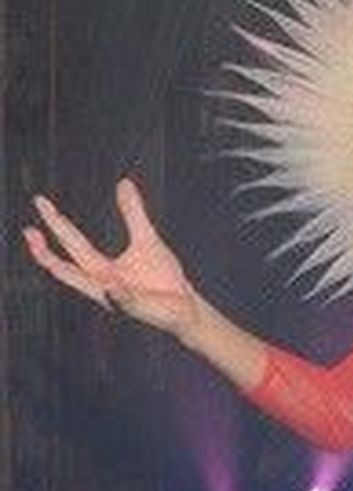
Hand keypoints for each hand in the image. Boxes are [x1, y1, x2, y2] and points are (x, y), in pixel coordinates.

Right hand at [23, 177, 197, 335]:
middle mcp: (103, 285)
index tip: (40, 202)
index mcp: (101, 269)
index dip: (55, 223)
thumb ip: (133, 213)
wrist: (186, 306)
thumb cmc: (162, 277)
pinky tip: (112, 288)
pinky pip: (125, 302)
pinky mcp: (138, 309)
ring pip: (89, 288)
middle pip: (66, 269)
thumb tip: (123, 182)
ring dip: (71, 274)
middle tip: (28, 230)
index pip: (71, 244)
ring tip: (49, 260)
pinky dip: (118, 295)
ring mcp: (118, 299)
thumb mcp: (145, 238)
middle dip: (45, 252)